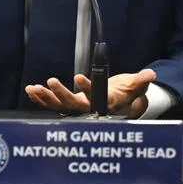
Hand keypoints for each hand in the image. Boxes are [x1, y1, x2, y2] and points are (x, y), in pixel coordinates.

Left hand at [24, 69, 156, 117]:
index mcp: (106, 103)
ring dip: (46, 98)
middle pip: (74, 104)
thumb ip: (140, 81)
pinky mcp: (69, 106)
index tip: (78, 77)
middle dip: (61, 94)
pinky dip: (42, 100)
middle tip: (51, 81)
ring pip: (60, 107)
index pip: (97, 97)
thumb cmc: (126, 93)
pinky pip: (53, 105)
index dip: (88, 88)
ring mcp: (78, 109)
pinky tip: (31, 92)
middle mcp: (90, 109)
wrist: (120, 105)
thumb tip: (150, 74)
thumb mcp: (135, 86)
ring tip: (33, 88)